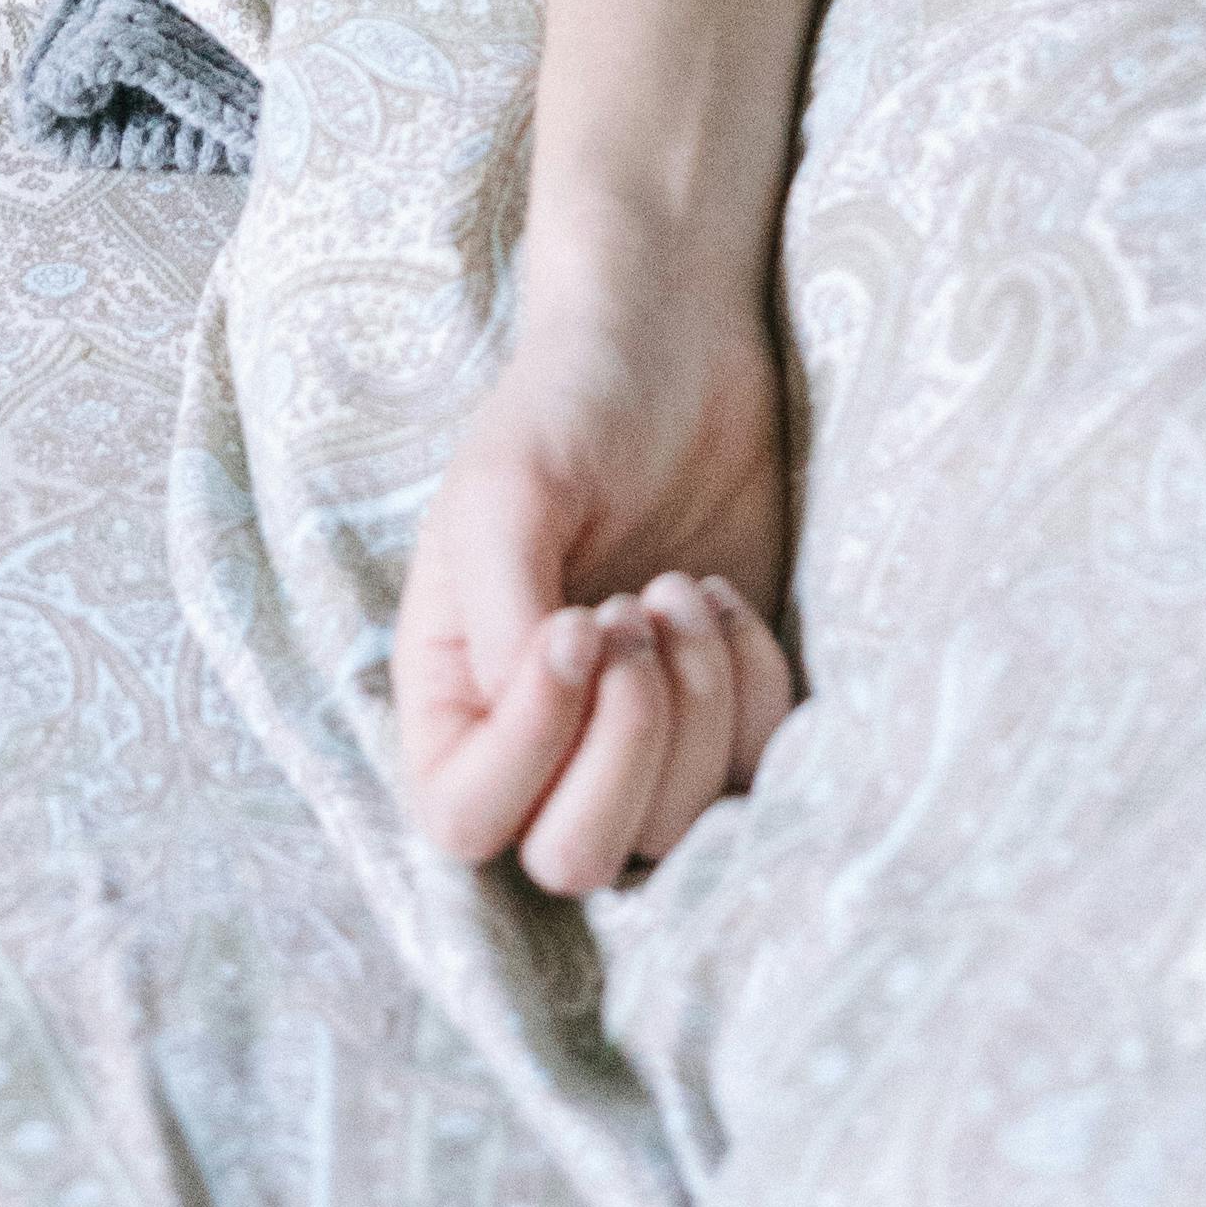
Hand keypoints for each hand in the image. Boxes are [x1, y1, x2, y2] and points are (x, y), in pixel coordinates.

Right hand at [392, 238, 800, 896]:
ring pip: (673, 829)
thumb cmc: (568, 407)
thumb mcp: (506, 490)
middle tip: (636, 610)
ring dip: (694, 701)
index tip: (581, 620)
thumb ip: (500, 612)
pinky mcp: (723, 719)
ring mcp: (636, 741)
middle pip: (572, 858)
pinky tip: (722, 599)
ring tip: (679, 586)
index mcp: (452, 696)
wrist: (678, 348)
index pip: (463, 819)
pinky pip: (752, 779)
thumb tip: (534, 709)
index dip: (532, 747)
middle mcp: (537, 743)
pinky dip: (753, 693)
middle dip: (626, 745)